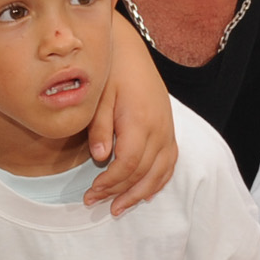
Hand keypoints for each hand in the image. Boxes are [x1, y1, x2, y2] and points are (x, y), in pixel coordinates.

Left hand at [83, 24, 178, 215]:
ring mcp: (167, 130)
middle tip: (95, 202)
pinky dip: (158, 180)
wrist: (130, 52)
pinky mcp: (170, 130)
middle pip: (142, 172)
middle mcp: (159, 129)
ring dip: (139, 193)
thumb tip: (99, 158)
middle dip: (119, 191)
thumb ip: (99, 127)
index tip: (90, 192)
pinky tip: (145, 192)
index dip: (109, 183)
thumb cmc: (111, 73)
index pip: (126, 164)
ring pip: (160, 172)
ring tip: (119, 207)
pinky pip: (170, 162)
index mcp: (139, 121)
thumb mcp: (99, 97)